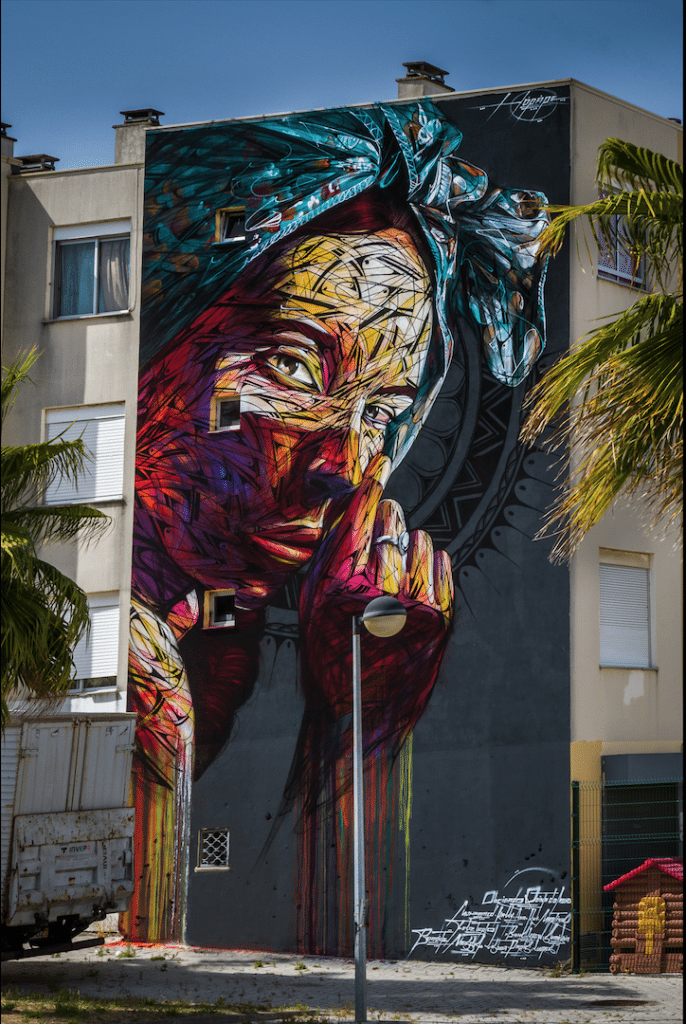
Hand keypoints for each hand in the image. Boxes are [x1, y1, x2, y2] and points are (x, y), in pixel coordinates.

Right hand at [299, 455, 453, 742]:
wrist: (360, 717)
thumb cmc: (329, 657)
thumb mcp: (312, 605)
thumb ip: (328, 556)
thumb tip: (346, 508)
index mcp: (338, 588)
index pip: (358, 519)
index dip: (371, 485)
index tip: (380, 461)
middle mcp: (376, 593)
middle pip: (389, 527)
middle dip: (387, 515)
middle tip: (386, 514)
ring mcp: (413, 608)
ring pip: (418, 544)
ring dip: (409, 539)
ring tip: (399, 551)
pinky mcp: (439, 622)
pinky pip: (441, 570)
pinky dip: (433, 560)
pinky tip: (422, 562)